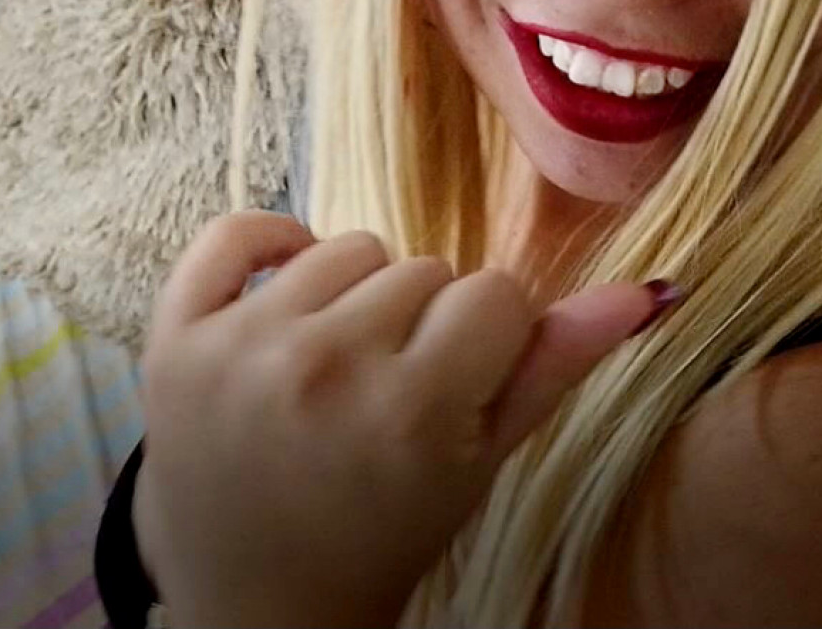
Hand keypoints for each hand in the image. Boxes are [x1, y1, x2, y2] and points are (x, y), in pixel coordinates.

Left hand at [132, 210, 669, 628]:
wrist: (257, 603)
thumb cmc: (385, 531)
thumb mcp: (481, 462)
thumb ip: (555, 368)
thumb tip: (648, 288)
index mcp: (412, 409)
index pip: (496, 294)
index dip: (488, 339)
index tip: (459, 389)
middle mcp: (324, 368)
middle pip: (424, 268)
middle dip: (423, 322)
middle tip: (393, 394)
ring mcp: (241, 349)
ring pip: (348, 245)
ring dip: (355, 295)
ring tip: (340, 368)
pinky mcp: (174, 339)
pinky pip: (234, 230)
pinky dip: (266, 244)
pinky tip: (286, 296)